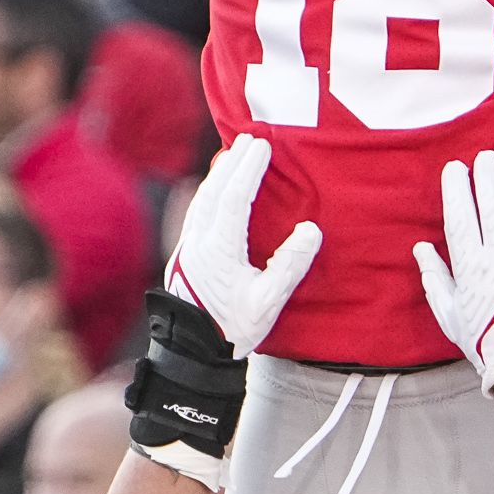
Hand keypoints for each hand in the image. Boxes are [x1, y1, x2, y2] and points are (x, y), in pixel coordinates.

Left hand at [165, 134, 321, 356]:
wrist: (191, 355)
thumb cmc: (231, 331)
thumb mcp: (268, 304)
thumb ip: (290, 266)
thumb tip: (310, 230)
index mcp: (219, 251)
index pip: (236, 199)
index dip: (250, 169)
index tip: (264, 146)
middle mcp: (198, 243)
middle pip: (215, 191)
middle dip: (233, 162)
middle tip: (251, 138)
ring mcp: (187, 248)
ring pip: (202, 200)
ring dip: (219, 175)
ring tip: (235, 156)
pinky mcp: (183, 256)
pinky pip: (197, 212)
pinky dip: (209, 193)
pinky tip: (216, 191)